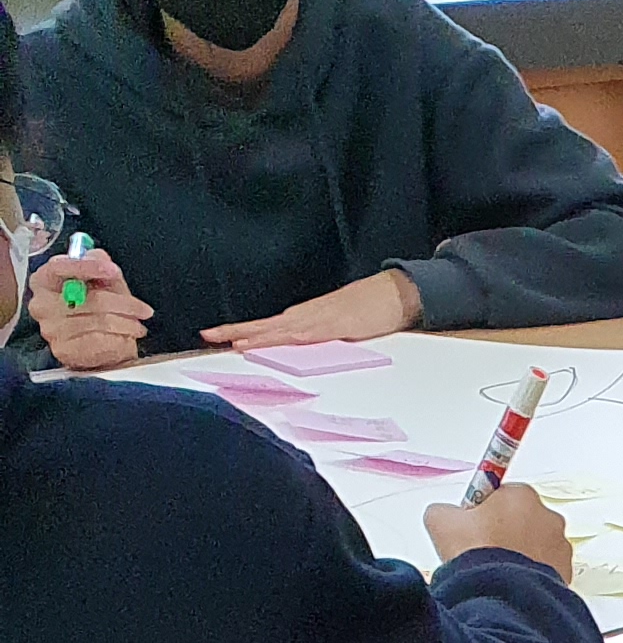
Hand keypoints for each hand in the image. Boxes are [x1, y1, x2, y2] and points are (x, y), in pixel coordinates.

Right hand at [26, 242, 149, 370]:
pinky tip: (126, 338)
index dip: (88, 267)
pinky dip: (119, 339)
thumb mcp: (102, 284)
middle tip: (144, 310)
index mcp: (45, 280)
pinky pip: (98, 340)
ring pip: (98, 321)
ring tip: (137, 326)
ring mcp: (50, 328)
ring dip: (126, 324)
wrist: (98, 348)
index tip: (113, 270)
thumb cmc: (97, 312)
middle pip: (89, 298)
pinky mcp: (63, 349)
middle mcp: (42, 303)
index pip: (61, 267)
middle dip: (124, 303)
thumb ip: (100, 266)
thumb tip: (99, 256)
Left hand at [206, 265, 418, 348]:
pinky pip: (301, 336)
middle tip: (206, 335)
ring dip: (252, 336)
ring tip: (226, 342)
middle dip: (235, 330)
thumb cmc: (373, 309)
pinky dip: (280, 340)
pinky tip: (268, 344)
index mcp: (308, 317)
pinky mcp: (333, 326)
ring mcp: (318, 319)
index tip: (218, 335)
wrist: (396, 293)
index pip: (269, 326)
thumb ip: (325, 336)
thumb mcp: (345, 327)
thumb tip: (308, 348)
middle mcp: (307, 316)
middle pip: (265, 325)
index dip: (243, 330)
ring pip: (278, 330)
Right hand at [427, 481, 570, 577]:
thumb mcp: (440, 520)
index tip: (475, 526)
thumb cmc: (475, 553)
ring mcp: (561, 545)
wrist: (501, 594)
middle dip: (505, 532)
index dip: (485, 511)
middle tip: (484, 549)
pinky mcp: (568, 571)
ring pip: (536, 545)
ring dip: (520, 553)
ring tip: (498, 568)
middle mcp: (549, 516)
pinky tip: (514, 581)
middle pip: (522, 519)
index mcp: (521, 494)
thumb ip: (444, 509)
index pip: (502, 496)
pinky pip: (547, 568)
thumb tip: (445, 514)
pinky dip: (532, 573)